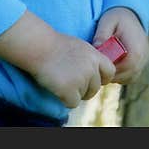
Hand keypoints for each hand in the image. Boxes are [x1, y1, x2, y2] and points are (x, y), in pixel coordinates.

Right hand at [0, 10, 114, 107]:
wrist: (38, 46)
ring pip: (83, 96)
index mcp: (95, 55)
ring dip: (72, 92)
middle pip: (95, 88)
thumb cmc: (54, 44)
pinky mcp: (69, 89)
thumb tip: (94, 73)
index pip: (110, 72)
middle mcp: (91, 68)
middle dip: (84, 88)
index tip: (91, 79)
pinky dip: (64, 99)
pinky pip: (72, 103)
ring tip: (60, 79)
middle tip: (69, 81)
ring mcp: (81, 79)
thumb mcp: (79, 46)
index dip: (101, 78)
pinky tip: (56, 87)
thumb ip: (89, 59)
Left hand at [93, 7, 148, 83]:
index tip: (98, 65)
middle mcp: (143, 57)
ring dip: (116, 75)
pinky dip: (120, 74)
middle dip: (111, 74)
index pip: (125, 68)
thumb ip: (102, 34)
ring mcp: (144, 61)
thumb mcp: (107, 22)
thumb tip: (97, 47)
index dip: (111, 70)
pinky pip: (130, 76)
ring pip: (128, 78)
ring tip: (104, 64)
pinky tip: (111, 65)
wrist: (130, 14)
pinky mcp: (141, 63)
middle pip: (126, 76)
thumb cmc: (117, 18)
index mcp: (137, 49)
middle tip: (98, 67)